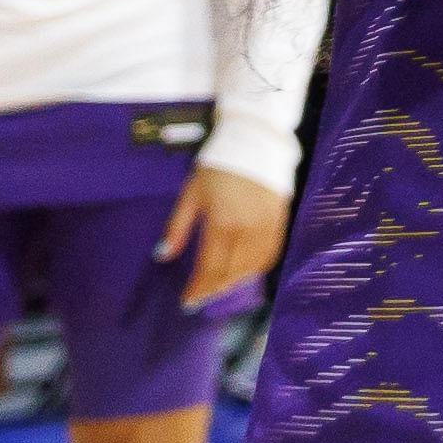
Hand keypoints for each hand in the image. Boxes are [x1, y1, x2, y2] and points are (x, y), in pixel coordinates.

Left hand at [159, 165, 289, 307]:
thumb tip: (162, 255)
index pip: (209, 268)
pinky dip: (255, 269)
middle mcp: (246, 230)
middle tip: (200, 296)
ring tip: (219, 286)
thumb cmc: (217, 166)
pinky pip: (269, 255)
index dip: (197, 288)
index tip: (187, 301)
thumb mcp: (190, 193)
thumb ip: (177, 227)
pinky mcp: (279, 222)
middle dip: (213, 288)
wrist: (255, 141)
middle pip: (230, 272)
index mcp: (221, 223)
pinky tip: (244, 271)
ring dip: (233, 282)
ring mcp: (266, 227)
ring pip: (251, 268)